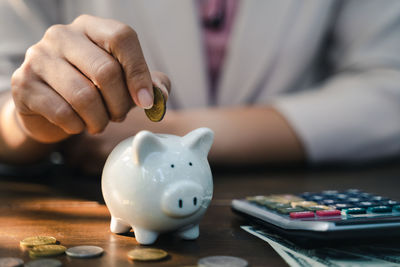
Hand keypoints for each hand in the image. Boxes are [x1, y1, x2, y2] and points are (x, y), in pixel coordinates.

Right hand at [11, 14, 169, 142]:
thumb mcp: (123, 82)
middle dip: (120, 104)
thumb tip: (160, 95)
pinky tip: (77, 124)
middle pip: (106, 71)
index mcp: (91, 28)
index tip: (146, 102)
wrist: (47, 107)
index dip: (139, 72)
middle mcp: (62, 35)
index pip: (122, 38)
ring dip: (100, 120)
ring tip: (99, 123)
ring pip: (84, 96)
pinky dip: (77, 127)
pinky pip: (63, 113)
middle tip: (119, 116)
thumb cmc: (91, 89)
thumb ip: (148, 84)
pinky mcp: (24, 84)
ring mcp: (39, 57)